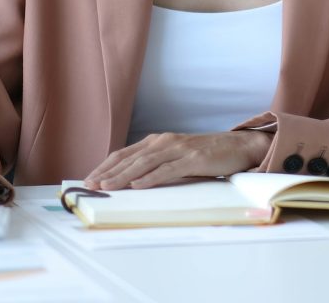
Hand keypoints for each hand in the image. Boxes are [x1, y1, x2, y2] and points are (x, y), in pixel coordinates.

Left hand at [84, 130, 272, 190]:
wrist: (238, 146)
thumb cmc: (207, 154)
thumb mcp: (178, 155)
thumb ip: (158, 162)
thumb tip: (132, 180)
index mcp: (159, 140)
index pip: (125, 152)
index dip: (106, 165)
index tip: (89, 179)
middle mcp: (166, 141)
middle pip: (131, 157)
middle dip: (108, 172)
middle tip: (90, 185)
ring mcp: (179, 149)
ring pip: (145, 163)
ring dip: (124, 176)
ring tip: (107, 187)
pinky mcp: (193, 159)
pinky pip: (168, 169)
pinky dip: (151, 178)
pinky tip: (138, 186)